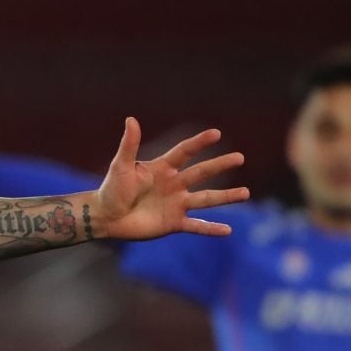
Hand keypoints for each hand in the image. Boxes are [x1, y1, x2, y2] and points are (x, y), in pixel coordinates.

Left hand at [93, 119, 248, 240]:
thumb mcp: (120, 166)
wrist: (105, 217)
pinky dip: (211, 228)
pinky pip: (196, 225)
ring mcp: (176, 204)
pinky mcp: (173, 222)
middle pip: (201, 173)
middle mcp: (174, 184)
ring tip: (246, 193)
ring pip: (206, 199)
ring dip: (225, 197)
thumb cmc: (111, 189)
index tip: (216, 133)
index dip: (199, 143)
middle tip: (240, 157)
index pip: (185, 152)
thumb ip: (129, 145)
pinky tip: (227, 231)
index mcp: (163, 169)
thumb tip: (131, 119)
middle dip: (220, 165)